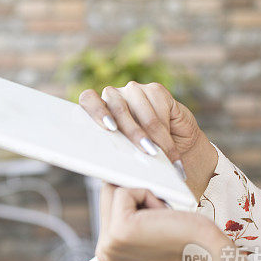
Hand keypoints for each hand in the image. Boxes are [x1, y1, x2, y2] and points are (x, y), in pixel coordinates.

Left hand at [79, 82, 216, 198]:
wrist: (170, 150)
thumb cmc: (140, 158)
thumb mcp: (123, 161)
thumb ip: (113, 158)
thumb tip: (108, 170)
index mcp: (99, 112)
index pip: (89, 100)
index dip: (97, 111)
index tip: (109, 128)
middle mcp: (114, 97)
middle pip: (119, 109)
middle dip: (135, 134)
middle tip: (147, 152)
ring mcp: (134, 91)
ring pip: (144, 114)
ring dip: (157, 139)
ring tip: (165, 158)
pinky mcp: (155, 90)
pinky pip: (160, 108)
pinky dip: (167, 132)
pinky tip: (171, 147)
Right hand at [95, 183, 260, 260]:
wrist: (209, 254)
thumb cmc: (186, 237)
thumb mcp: (145, 225)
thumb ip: (124, 210)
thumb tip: (111, 177)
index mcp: (106, 251)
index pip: (106, 205)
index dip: (130, 201)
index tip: (148, 214)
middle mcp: (104, 250)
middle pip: (106, 194)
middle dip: (135, 197)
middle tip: (158, 220)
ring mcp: (109, 242)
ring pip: (114, 190)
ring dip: (143, 197)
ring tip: (160, 221)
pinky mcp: (120, 229)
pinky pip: (125, 191)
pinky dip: (148, 197)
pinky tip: (162, 218)